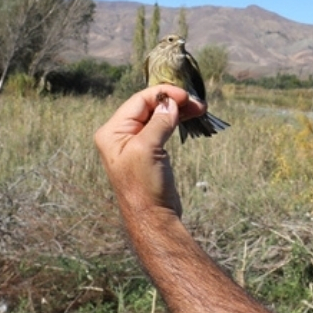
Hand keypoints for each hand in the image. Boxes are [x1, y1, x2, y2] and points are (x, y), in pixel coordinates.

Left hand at [94, 86, 206, 219]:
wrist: (153, 218)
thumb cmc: (144, 185)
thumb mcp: (148, 149)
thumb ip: (159, 122)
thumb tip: (170, 102)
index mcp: (112, 132)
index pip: (139, 101)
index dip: (163, 95)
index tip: (185, 96)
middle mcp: (120, 135)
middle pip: (148, 107)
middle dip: (173, 102)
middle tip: (197, 104)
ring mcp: (134, 143)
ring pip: (157, 117)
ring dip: (178, 111)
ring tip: (200, 109)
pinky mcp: (148, 152)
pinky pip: (162, 129)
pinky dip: (175, 121)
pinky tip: (189, 118)